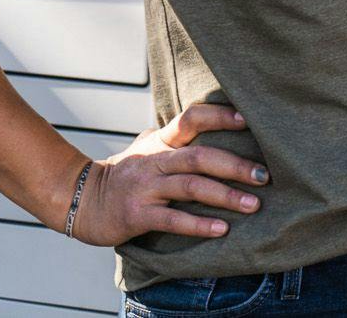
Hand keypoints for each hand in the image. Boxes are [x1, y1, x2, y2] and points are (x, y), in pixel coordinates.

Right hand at [68, 101, 267, 244]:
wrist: (81, 201)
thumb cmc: (125, 174)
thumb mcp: (147, 149)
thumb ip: (173, 137)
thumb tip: (206, 120)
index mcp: (160, 142)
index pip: (191, 119)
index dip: (220, 116)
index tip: (249, 119)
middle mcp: (154, 160)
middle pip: (200, 156)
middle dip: (236, 166)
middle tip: (265, 175)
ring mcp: (145, 188)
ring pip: (191, 187)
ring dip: (226, 196)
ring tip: (254, 205)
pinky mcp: (137, 215)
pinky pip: (173, 219)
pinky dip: (199, 224)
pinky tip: (222, 229)